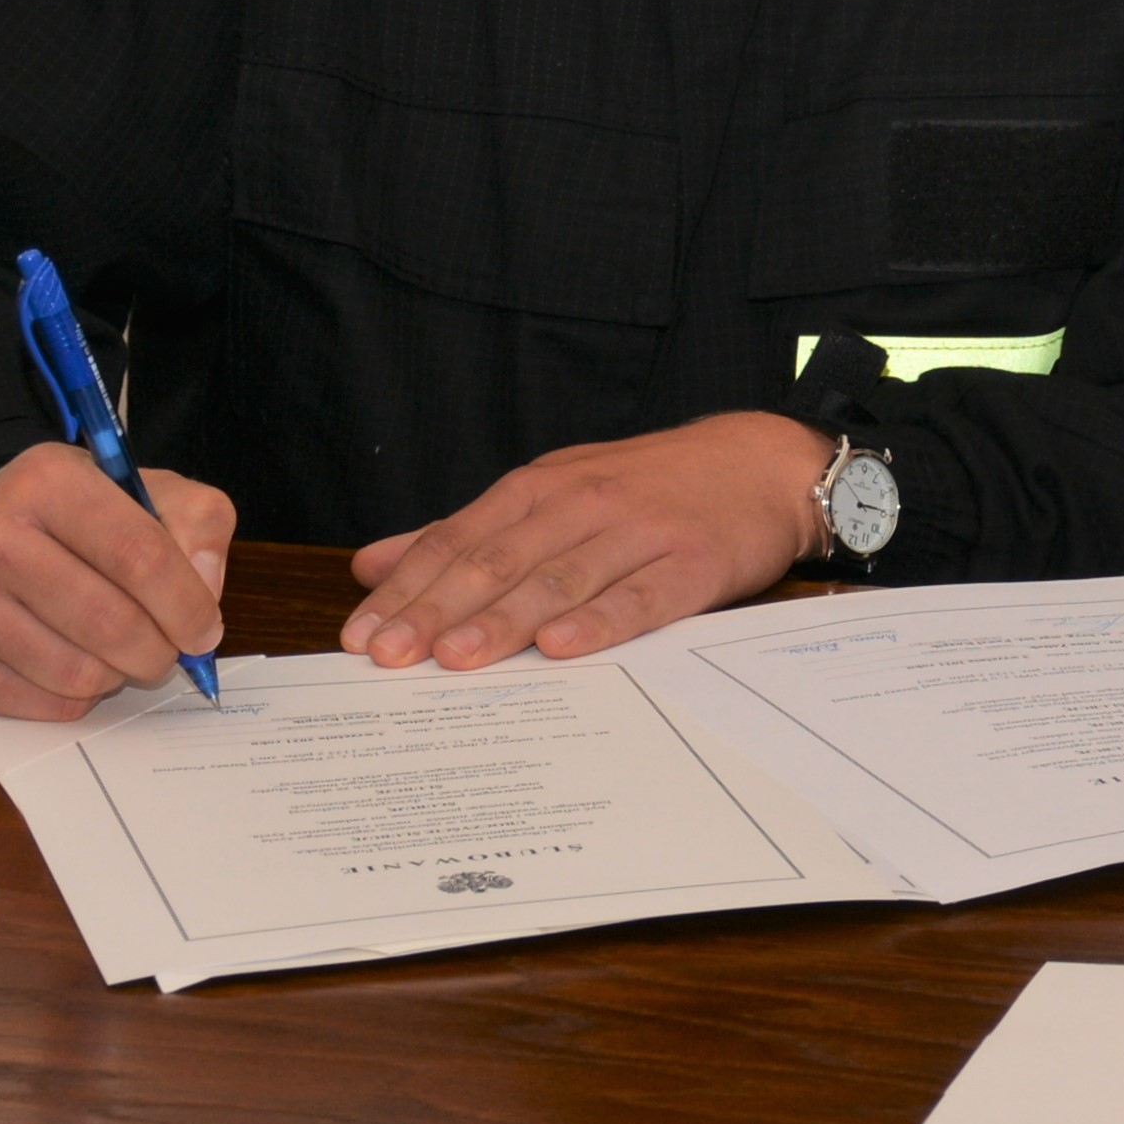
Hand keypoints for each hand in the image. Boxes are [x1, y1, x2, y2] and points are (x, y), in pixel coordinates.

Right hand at [0, 441, 235, 719]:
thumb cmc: (79, 515)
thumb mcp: (149, 490)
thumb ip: (199, 523)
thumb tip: (206, 590)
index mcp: (47, 480)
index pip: (139, 556)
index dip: (186, 605)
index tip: (204, 630)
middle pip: (109, 622)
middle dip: (159, 650)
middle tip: (168, 650)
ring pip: (75, 673)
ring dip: (117, 674)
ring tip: (118, 649)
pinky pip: (39, 704)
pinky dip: (75, 697)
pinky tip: (75, 661)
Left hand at [343, 413, 831, 669]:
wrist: (761, 464)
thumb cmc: (649, 486)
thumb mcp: (552, 491)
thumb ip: (465, 532)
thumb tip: (373, 564)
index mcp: (540, 489)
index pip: (458, 540)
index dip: (408, 587)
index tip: (362, 633)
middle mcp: (582, 504)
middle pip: (498, 561)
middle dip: (438, 609)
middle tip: (391, 655)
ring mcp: (638, 532)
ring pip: (559, 579)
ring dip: (504, 620)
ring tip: (456, 658)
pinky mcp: (691, 563)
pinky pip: (640, 596)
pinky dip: (600, 621)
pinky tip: (563, 647)